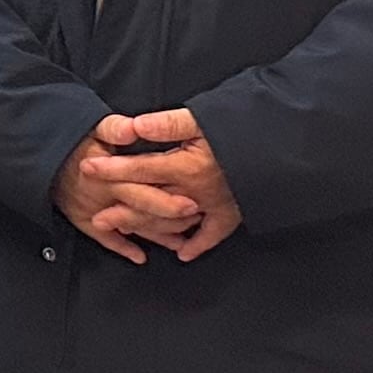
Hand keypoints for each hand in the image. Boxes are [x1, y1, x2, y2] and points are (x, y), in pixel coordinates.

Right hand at [51, 125, 200, 263]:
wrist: (33, 155)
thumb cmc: (66, 140)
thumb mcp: (90, 126)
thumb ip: (113, 127)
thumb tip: (134, 127)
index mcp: (109, 175)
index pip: (144, 191)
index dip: (169, 200)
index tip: (193, 204)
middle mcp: (104, 196)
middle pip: (143, 213)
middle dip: (170, 219)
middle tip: (195, 221)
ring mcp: (94, 210)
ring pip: (131, 228)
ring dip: (156, 236)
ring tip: (180, 240)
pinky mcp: (82, 219)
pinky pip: (105, 238)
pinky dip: (123, 248)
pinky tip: (140, 257)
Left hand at [85, 108, 243, 260]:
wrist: (285, 146)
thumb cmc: (241, 129)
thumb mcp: (203, 118)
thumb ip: (167, 124)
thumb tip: (134, 126)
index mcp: (186, 167)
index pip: (140, 169)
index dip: (112, 169)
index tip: (87, 168)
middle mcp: (196, 192)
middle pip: (151, 203)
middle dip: (122, 210)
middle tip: (97, 218)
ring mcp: (214, 206)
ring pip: (173, 222)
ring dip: (148, 228)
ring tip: (125, 231)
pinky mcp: (234, 214)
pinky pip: (212, 235)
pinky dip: (197, 244)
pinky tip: (182, 254)